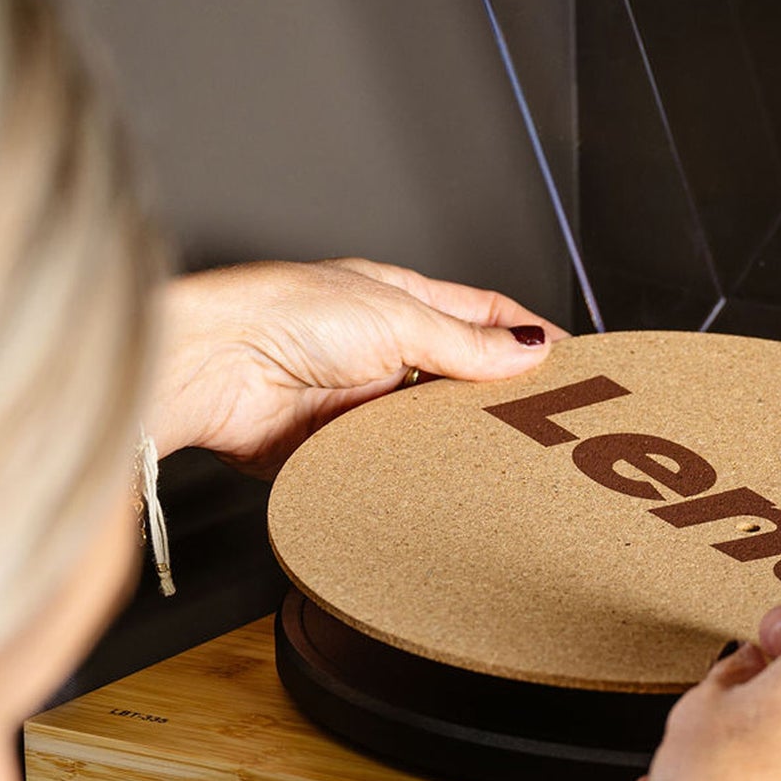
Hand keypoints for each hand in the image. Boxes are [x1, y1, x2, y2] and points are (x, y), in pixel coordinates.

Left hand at [146, 258, 566, 475]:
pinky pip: (394, 465)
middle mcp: (382, 349)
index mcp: (399, 298)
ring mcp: (360, 400)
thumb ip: (466, 341)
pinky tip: (446, 481)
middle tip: (548, 424)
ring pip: (432, 426)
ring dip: (460, 440)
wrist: (210, 369)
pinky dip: (419, 474)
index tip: (571, 365)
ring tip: (505, 458)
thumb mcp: (395, 316)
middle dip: (501, 398)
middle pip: (462, 377)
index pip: (484, 315)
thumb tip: (528, 347)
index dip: (528, 336)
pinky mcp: (337, 449)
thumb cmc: (278, 313)